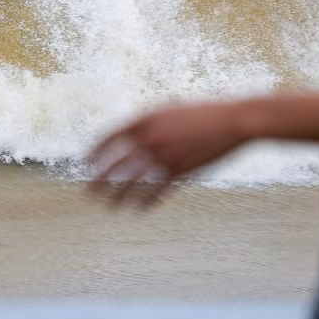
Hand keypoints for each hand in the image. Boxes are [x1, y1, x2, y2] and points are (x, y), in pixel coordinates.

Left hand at [86, 101, 250, 207]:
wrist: (233, 121)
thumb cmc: (202, 113)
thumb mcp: (170, 109)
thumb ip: (148, 122)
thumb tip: (129, 132)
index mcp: (145, 120)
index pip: (109, 137)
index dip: (95, 151)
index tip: (86, 162)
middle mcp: (151, 139)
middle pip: (115, 163)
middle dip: (99, 179)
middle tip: (87, 191)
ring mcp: (165, 156)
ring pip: (133, 182)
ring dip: (118, 196)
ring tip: (109, 206)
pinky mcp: (180, 172)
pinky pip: (156, 191)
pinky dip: (146, 201)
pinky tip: (138, 209)